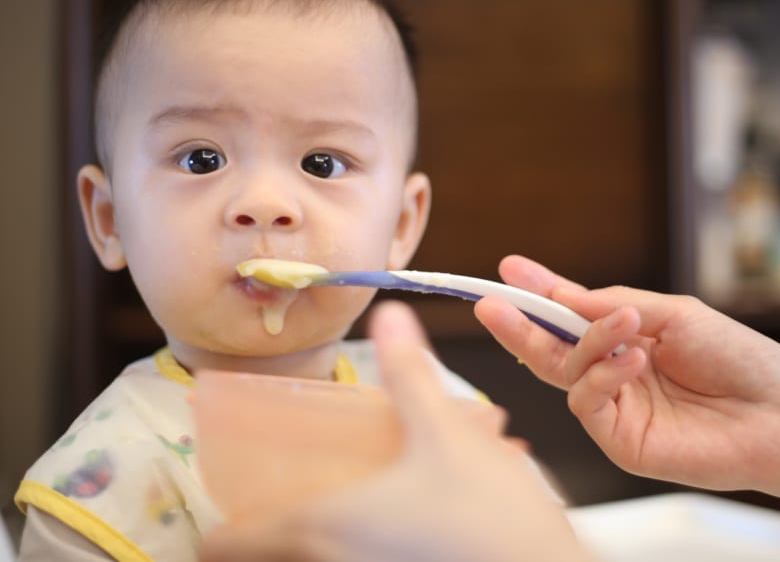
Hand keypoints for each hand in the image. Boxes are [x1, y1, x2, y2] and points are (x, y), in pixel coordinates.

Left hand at [201, 300, 591, 561]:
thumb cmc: (488, 514)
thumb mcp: (445, 430)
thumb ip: (410, 373)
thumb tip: (393, 317)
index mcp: (329, 523)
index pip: (236, 544)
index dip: (219, 531)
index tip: (217, 517)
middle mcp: (340, 560)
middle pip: (275, 557)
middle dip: (270, 533)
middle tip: (280, 503)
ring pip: (321, 560)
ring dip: (319, 538)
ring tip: (346, 503)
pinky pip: (364, 561)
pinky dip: (362, 543)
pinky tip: (401, 517)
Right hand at [474, 255, 779, 518]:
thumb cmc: (738, 359)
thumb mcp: (674, 314)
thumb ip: (614, 306)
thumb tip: (564, 295)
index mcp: (627, 340)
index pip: (570, 317)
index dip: (539, 294)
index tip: (510, 270)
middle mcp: (613, 373)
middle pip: (550, 350)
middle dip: (519, 325)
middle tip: (490, 303)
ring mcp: (614, 408)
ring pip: (567, 373)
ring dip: (587, 343)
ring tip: (623, 327)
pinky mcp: (619, 440)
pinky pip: (585, 403)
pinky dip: (601, 376)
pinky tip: (633, 362)